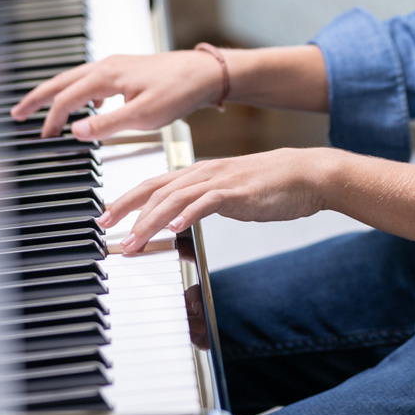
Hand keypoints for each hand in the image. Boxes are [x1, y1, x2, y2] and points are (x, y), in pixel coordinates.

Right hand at [10, 50, 221, 139]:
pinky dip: (82, 92)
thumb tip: (75, 131)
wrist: (207, 73)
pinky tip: (90, 106)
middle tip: (16, 112)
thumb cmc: (180, 91)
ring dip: (58, 93)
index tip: (44, 137)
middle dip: (38, 97)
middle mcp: (108, 66)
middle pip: (63, 81)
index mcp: (107, 75)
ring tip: (43, 109)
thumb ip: (107, 124)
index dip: (52, 119)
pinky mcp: (129, 70)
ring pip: (77, 79)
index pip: (67, 99)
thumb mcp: (143, 115)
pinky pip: (95, 80)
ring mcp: (118, 65)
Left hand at [98, 148, 326, 251]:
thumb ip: (205, 201)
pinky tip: (177, 226)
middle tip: (107, 231)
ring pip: (175, 197)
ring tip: (135, 241)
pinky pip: (208, 201)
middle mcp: (205, 173)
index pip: (155, 184)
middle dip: (127, 210)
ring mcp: (221, 181)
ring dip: (150, 220)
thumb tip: (183, 219)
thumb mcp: (229, 192)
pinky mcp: (238, 192)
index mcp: (201, 173)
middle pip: (156, 189)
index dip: (127, 199)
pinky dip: (189, 213)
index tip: (107, 217)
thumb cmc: (272, 184)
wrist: (307, 174)